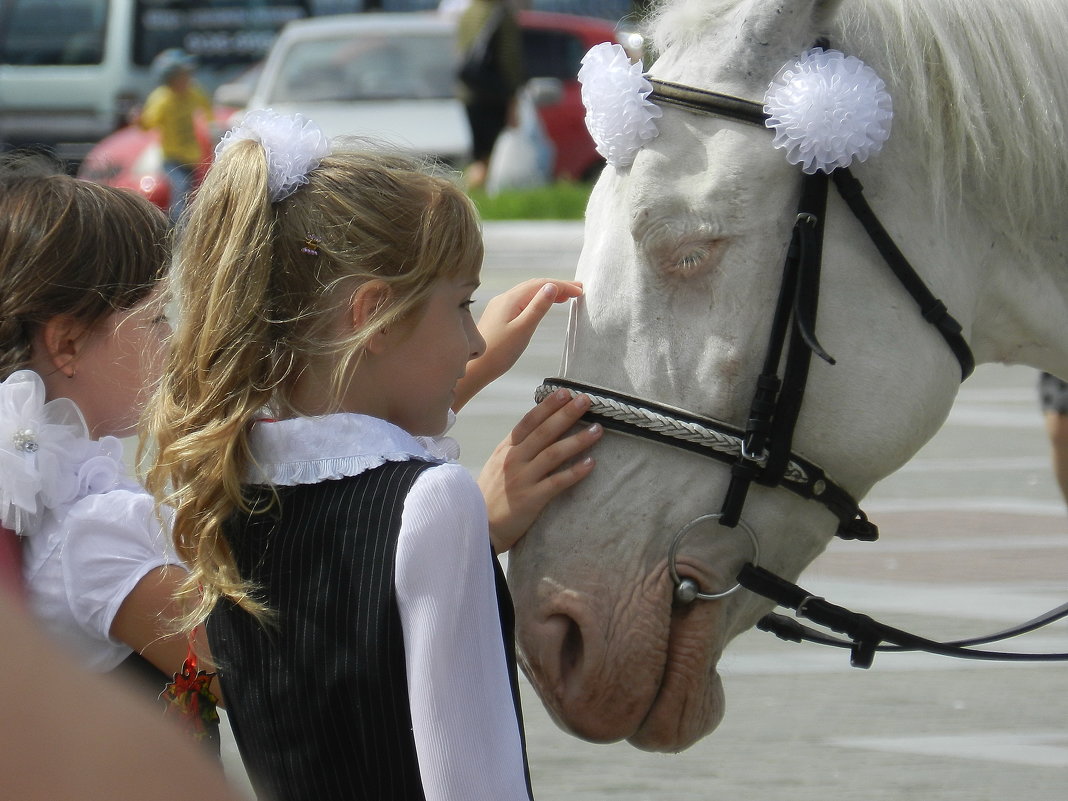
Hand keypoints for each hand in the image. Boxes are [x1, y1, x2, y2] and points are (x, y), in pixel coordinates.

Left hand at [453, 279, 581, 410]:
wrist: (475, 367)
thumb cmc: (499, 352)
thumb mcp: (523, 329)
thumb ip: (538, 307)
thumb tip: (552, 286)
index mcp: (511, 299)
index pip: (541, 285)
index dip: (562, 285)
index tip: (580, 290)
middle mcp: (504, 298)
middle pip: (535, 286)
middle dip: (557, 286)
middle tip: (577, 291)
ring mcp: (500, 307)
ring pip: (528, 293)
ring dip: (547, 292)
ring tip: (565, 297)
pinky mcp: (499, 316)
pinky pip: (522, 301)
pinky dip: (536, 300)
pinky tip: (542, 307)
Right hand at [478, 389, 602, 552]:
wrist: (478, 528)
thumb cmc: (490, 497)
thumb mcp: (497, 466)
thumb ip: (515, 449)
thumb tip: (538, 430)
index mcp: (505, 450)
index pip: (528, 422)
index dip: (547, 407)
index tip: (564, 393)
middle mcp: (513, 460)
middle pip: (543, 432)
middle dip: (566, 414)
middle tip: (586, 400)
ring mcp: (522, 479)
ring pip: (553, 454)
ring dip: (577, 440)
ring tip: (597, 429)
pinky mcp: (530, 499)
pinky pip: (557, 482)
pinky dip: (575, 472)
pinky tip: (591, 463)